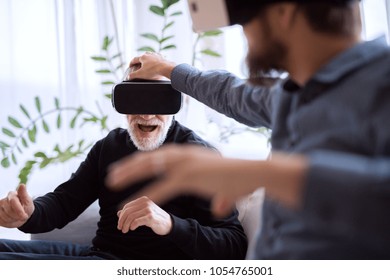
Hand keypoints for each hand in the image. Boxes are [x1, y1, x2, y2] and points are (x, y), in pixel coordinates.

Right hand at [0, 184, 33, 227]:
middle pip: (9, 211)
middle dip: (17, 215)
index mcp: (12, 195)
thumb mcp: (28, 201)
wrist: (22, 216)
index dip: (19, 211)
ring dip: (13, 219)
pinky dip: (7, 222)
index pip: (13, 202)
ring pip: (4, 217)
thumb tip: (22, 185)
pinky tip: (11, 218)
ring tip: (16, 216)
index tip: (25, 216)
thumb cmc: (26, 207)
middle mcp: (3, 200)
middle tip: (22, 215)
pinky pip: (1, 221)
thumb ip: (24, 194)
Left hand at [107, 145, 264, 216]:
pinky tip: (130, 202)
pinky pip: (161, 187)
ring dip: (129, 175)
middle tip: (112, 173)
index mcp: (189, 153)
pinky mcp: (188, 177)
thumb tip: (219, 208)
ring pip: (150, 168)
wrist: (251, 173)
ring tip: (112, 181)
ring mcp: (184, 165)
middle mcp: (184, 155)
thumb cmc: (240, 180)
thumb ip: (218, 198)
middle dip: (129, 166)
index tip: (128, 166)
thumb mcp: (224, 187)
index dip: (142, 160)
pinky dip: (144, 195)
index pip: (159, 155)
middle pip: (149, 158)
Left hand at [117, 196, 171, 234]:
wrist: (168, 223)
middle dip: (122, 221)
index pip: (127, 206)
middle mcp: (146, 202)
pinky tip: (132, 228)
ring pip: (131, 217)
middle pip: (127, 211)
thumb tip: (118, 213)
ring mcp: (149, 209)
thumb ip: (132, 212)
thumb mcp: (142, 213)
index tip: (119, 224)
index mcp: (143, 199)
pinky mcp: (151, 217)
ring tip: (125, 230)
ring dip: (126, 225)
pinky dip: (132, 226)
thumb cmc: (154, 218)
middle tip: (121, 228)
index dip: (121, 216)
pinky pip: (137, 221)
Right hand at [127, 52, 175, 79]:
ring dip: (148, 59)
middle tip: (139, 65)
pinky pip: (158, 58)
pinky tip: (157, 64)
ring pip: (150, 56)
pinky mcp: (163, 58)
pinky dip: (156, 61)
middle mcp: (150, 54)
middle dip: (140, 60)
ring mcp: (157, 55)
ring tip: (148, 64)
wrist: (166, 68)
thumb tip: (128, 77)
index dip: (131, 63)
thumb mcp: (141, 74)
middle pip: (143, 56)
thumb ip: (133, 75)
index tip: (130, 66)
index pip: (134, 59)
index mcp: (143, 57)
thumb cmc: (154, 71)